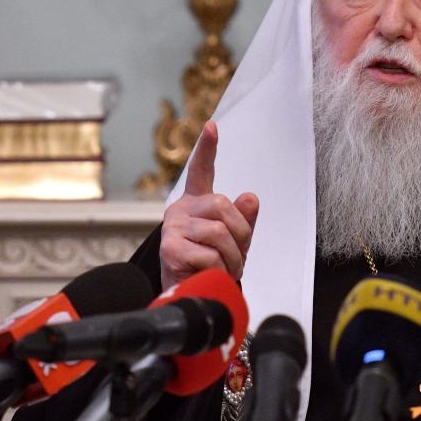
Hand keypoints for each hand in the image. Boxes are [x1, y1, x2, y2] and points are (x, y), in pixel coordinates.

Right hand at [160, 120, 259, 288]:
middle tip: (240, 256)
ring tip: (228, 269)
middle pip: (222, 205)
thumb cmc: (210, 265)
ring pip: (218, 232)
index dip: (207, 149)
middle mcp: (181, 209)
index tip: (213, 126)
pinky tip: (211, 274)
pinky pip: (209, 255)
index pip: (201, 171)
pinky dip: (219, 269)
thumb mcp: (234, 241)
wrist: (189, 295)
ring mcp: (173, 228)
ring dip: (232, 257)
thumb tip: (250, 196)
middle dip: (240, 233)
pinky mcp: (170, 248)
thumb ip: (243, 219)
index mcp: (197, 203)